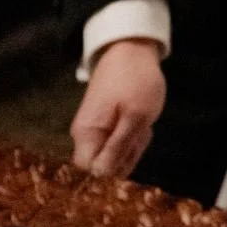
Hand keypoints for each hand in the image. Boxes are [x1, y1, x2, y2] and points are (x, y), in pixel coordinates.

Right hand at [71, 39, 165, 177]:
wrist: (132, 50)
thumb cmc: (136, 81)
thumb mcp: (135, 117)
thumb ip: (118, 148)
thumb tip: (101, 176)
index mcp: (86, 134)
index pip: (89, 170)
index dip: (111, 168)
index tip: (129, 149)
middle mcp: (85, 135)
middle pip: (104, 165)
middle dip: (127, 155)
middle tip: (139, 131)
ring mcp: (96, 129)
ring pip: (115, 155)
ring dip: (133, 145)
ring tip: (142, 123)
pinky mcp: (106, 124)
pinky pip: (120, 143)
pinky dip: (134, 136)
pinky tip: (141, 123)